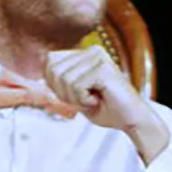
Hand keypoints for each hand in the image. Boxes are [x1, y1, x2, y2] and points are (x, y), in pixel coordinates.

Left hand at [45, 46, 169, 163]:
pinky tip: (98, 100)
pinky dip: (82, 100)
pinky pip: (76, 86)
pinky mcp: (102, 68)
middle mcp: (92, 51)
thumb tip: (39, 73)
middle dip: (63, 92)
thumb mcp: (75, 95)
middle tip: (83, 100)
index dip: (53, 83)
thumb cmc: (106, 109)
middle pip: (53, 69)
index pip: (50, 60)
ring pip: (63, 78)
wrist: (132, 120)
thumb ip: (60, 82)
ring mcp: (98, 57)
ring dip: (74, 98)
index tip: (73, 96)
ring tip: (92, 100)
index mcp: (85, 54)